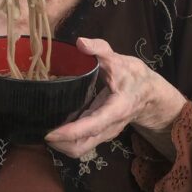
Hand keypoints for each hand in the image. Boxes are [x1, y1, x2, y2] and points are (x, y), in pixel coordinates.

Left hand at [44, 38, 185, 158]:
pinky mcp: (99, 133)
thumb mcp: (120, 60)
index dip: (70, 132)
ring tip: (44, 128)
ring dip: (60, 144)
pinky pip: (80, 143)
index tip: (50, 133)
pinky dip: (66, 139)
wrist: (151, 95)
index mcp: (116, 110)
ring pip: (79, 149)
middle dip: (59, 144)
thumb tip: (80, 42)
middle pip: (81, 147)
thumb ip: (101, 50)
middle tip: (40, 129)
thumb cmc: (135, 77)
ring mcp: (104, 133)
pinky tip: (56, 125)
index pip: (92, 126)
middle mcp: (109, 127)